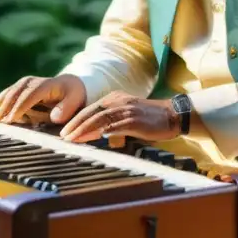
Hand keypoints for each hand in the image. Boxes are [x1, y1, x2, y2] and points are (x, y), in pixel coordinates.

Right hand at [0, 75, 85, 124]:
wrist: (69, 84)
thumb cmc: (73, 94)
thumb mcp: (75, 100)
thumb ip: (67, 108)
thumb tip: (55, 117)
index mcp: (45, 84)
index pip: (30, 96)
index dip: (20, 107)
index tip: (11, 119)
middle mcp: (32, 82)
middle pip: (15, 93)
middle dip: (5, 107)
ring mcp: (24, 83)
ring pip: (8, 92)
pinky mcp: (20, 87)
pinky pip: (7, 94)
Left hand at [59, 91, 178, 143]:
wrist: (173, 115)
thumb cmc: (149, 119)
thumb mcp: (127, 116)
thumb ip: (111, 122)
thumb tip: (94, 134)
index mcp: (115, 98)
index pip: (91, 109)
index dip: (76, 120)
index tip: (65, 132)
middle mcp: (119, 101)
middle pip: (92, 112)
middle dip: (75, 125)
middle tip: (64, 137)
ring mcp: (127, 110)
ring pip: (100, 119)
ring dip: (84, 130)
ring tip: (74, 139)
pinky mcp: (135, 120)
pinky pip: (116, 125)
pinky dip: (104, 131)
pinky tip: (95, 138)